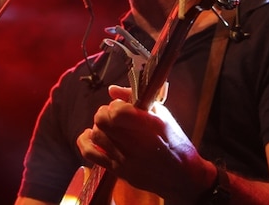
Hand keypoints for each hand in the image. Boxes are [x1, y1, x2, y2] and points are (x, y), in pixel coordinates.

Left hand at [76, 85, 215, 202]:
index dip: (116, 105)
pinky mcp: (119, 171)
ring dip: (99, 127)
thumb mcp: (164, 116)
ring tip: (109, 128)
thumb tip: (112, 90)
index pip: (118, 111)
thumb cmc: (175, 143)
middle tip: (113, 116)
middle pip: (103, 121)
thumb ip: (137, 100)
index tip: (122, 107)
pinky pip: (90, 153)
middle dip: (105, 113)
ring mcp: (126, 159)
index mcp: (152, 126)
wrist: (183, 177)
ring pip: (96, 134)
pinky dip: (85, 141)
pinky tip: (91, 135)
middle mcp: (138, 144)